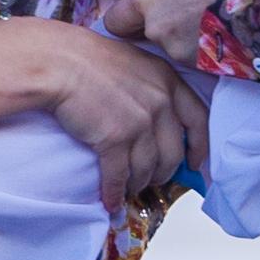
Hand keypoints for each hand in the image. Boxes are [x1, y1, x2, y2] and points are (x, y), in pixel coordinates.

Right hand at [32, 25, 197, 223]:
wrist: (59, 63)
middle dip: (164, 173)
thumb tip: (154, 113)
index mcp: (168, 81)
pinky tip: (111, 201)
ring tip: (130, 189)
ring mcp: (139, 123)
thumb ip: (151, 86)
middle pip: (173, 153)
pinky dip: (115, 193)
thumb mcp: (134, 62)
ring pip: (148, 168)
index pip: (198, 120)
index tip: (194, 162)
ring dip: (139, 184)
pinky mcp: (114, 140)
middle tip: (154, 180)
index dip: (199, 146)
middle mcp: (160, 103)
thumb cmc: (87, 58)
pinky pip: (119, 176)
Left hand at [100, 0, 259, 68]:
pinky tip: (208, 43)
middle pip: (115, 19)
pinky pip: (176, 58)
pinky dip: (189, 51)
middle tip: (150, 14)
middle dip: (127, 18)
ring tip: (184, 28)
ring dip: (158, 35)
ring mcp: (164, 33)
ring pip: (144, 41)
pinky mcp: (185, 57)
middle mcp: (147, 2)